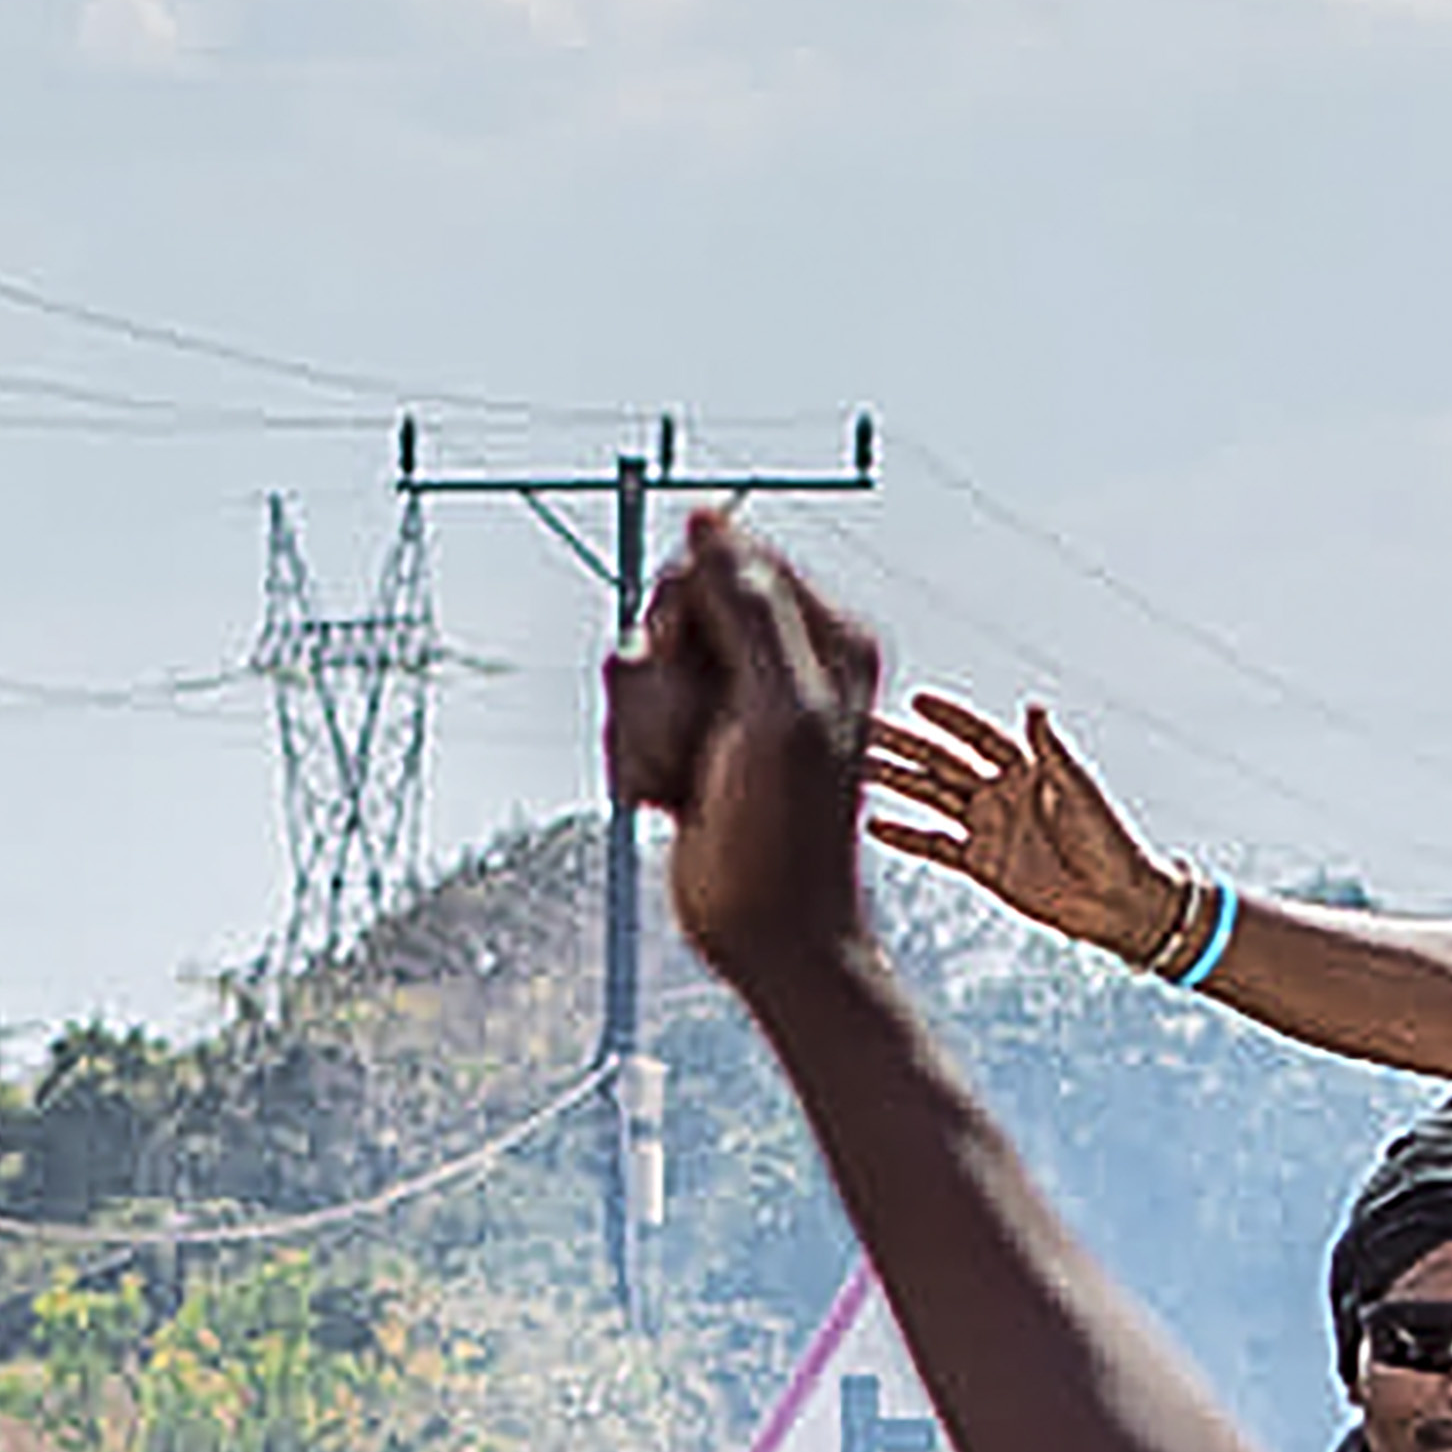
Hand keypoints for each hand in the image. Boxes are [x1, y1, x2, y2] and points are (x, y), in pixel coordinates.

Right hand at [614, 510, 897, 997]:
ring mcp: (732, 701)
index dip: (688, 608)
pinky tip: (670, 803)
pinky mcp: (692, 740)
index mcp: (826, 634)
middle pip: (667, 608)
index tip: (701, 666)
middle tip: (702, 741)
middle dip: (662, 679)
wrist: (770, 934)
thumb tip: (706, 517)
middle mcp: (781, 658)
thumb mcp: (779, 709)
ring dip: (645, 731)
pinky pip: (625, 716)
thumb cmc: (791, 833)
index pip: (719, 560)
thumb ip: (747, 607)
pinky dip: (635, 761)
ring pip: (636, 666)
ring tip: (688, 784)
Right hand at [858, 679, 1202, 971]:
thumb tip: (1034, 706)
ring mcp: (989, 828)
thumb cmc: (1111, 842)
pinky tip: (874, 824)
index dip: (950, 719)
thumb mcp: (1081, 792)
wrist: (1118, 903)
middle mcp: (1002, 794)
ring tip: (856, 766)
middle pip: (943, 762)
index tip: (916, 701)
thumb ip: (1052, 751)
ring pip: (931, 797)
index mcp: (1028, 770)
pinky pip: (935, 846)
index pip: (979, 737)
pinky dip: (906, 835)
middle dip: (905, 745)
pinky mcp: (982, 864)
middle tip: (862, 727)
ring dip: (896, 782)